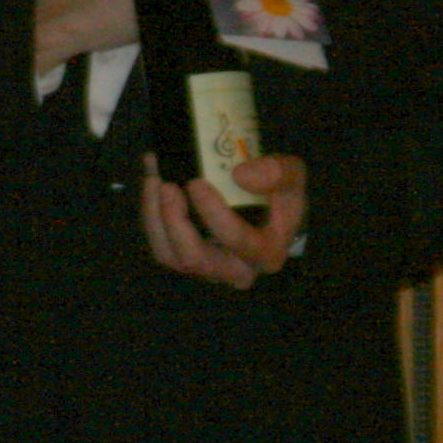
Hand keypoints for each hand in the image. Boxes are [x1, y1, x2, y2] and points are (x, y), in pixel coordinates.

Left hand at [140, 152, 308, 288]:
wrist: (264, 206)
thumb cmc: (279, 194)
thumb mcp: (292, 175)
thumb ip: (278, 171)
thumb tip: (240, 175)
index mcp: (266, 255)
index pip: (237, 241)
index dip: (213, 214)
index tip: (197, 182)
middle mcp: (234, 270)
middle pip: (194, 258)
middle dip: (174, 221)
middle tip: (166, 184)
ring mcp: (206, 268)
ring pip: (168, 254)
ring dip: (155, 216)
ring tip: (154, 178)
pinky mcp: (183, 258)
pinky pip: (159, 244)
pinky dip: (150, 213)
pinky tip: (151, 182)